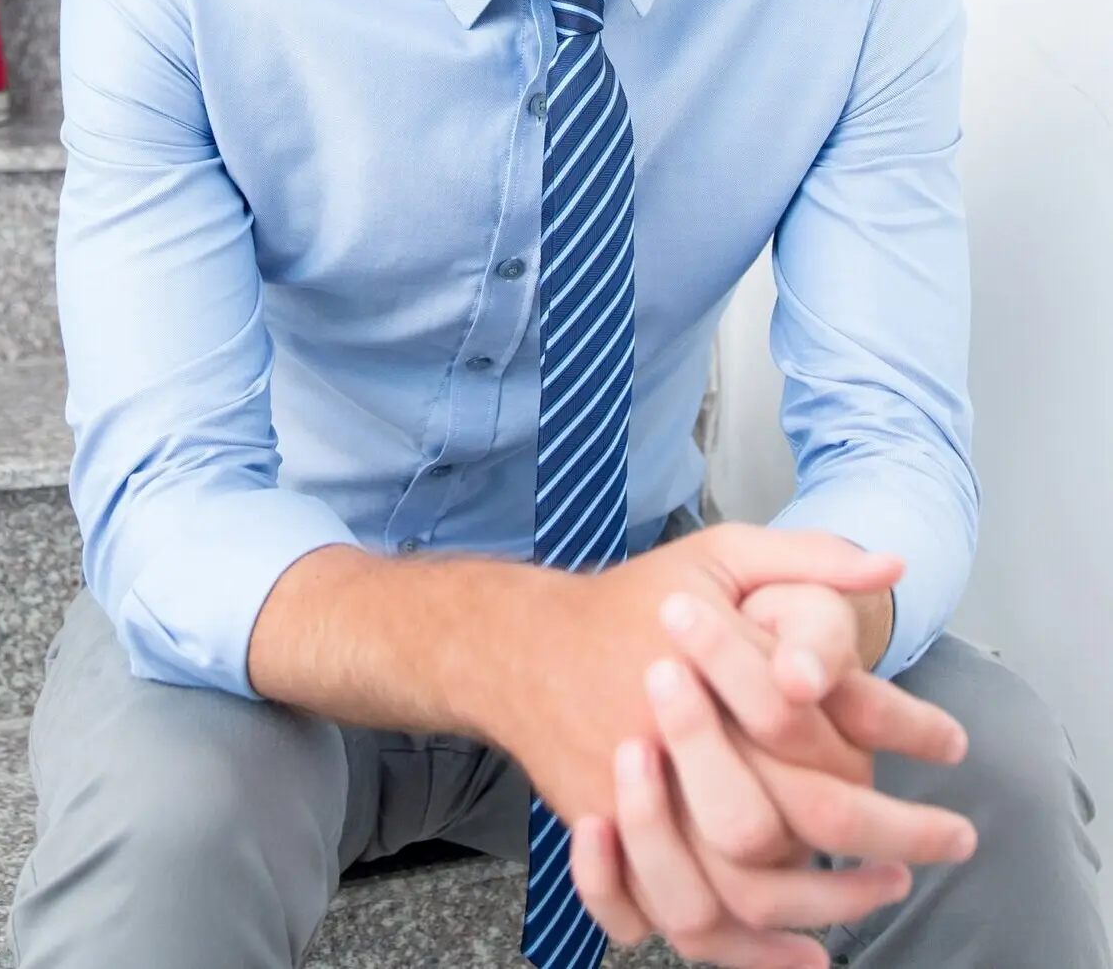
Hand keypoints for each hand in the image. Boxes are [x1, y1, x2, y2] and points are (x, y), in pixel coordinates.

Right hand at [566, 574, 973, 966]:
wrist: (527, 648)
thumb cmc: (635, 601)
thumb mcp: (722, 554)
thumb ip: (807, 559)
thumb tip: (894, 566)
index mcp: (718, 680)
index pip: (830, 735)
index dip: (904, 743)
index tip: (956, 750)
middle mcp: (685, 754)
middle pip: (808, 824)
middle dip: (894, 837)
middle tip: (950, 838)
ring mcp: (650, 814)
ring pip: (752, 894)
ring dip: (831, 903)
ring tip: (886, 889)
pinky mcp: (622, 853)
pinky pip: (688, 927)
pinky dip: (750, 956)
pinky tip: (805, 954)